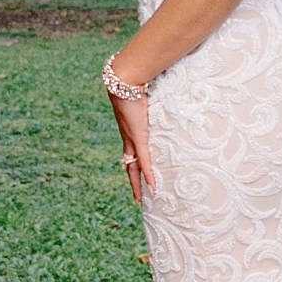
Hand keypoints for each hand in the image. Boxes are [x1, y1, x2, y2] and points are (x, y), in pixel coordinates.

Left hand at [110, 84, 153, 201]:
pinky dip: (148, 175)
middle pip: (129, 166)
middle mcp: (127, 138)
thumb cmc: (133, 84)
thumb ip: (148, 100)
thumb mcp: (141, 97)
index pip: (130, 153)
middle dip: (133, 183)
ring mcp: (132, 139)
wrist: (124, 80)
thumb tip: (157, 93)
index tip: (135, 178)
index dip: (132, 167)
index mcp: (127, 131)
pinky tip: (153, 187)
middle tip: (137, 200)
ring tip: (142, 200)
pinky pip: (144, 161)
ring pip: (134, 168)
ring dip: (138, 185)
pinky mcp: (139, 136)